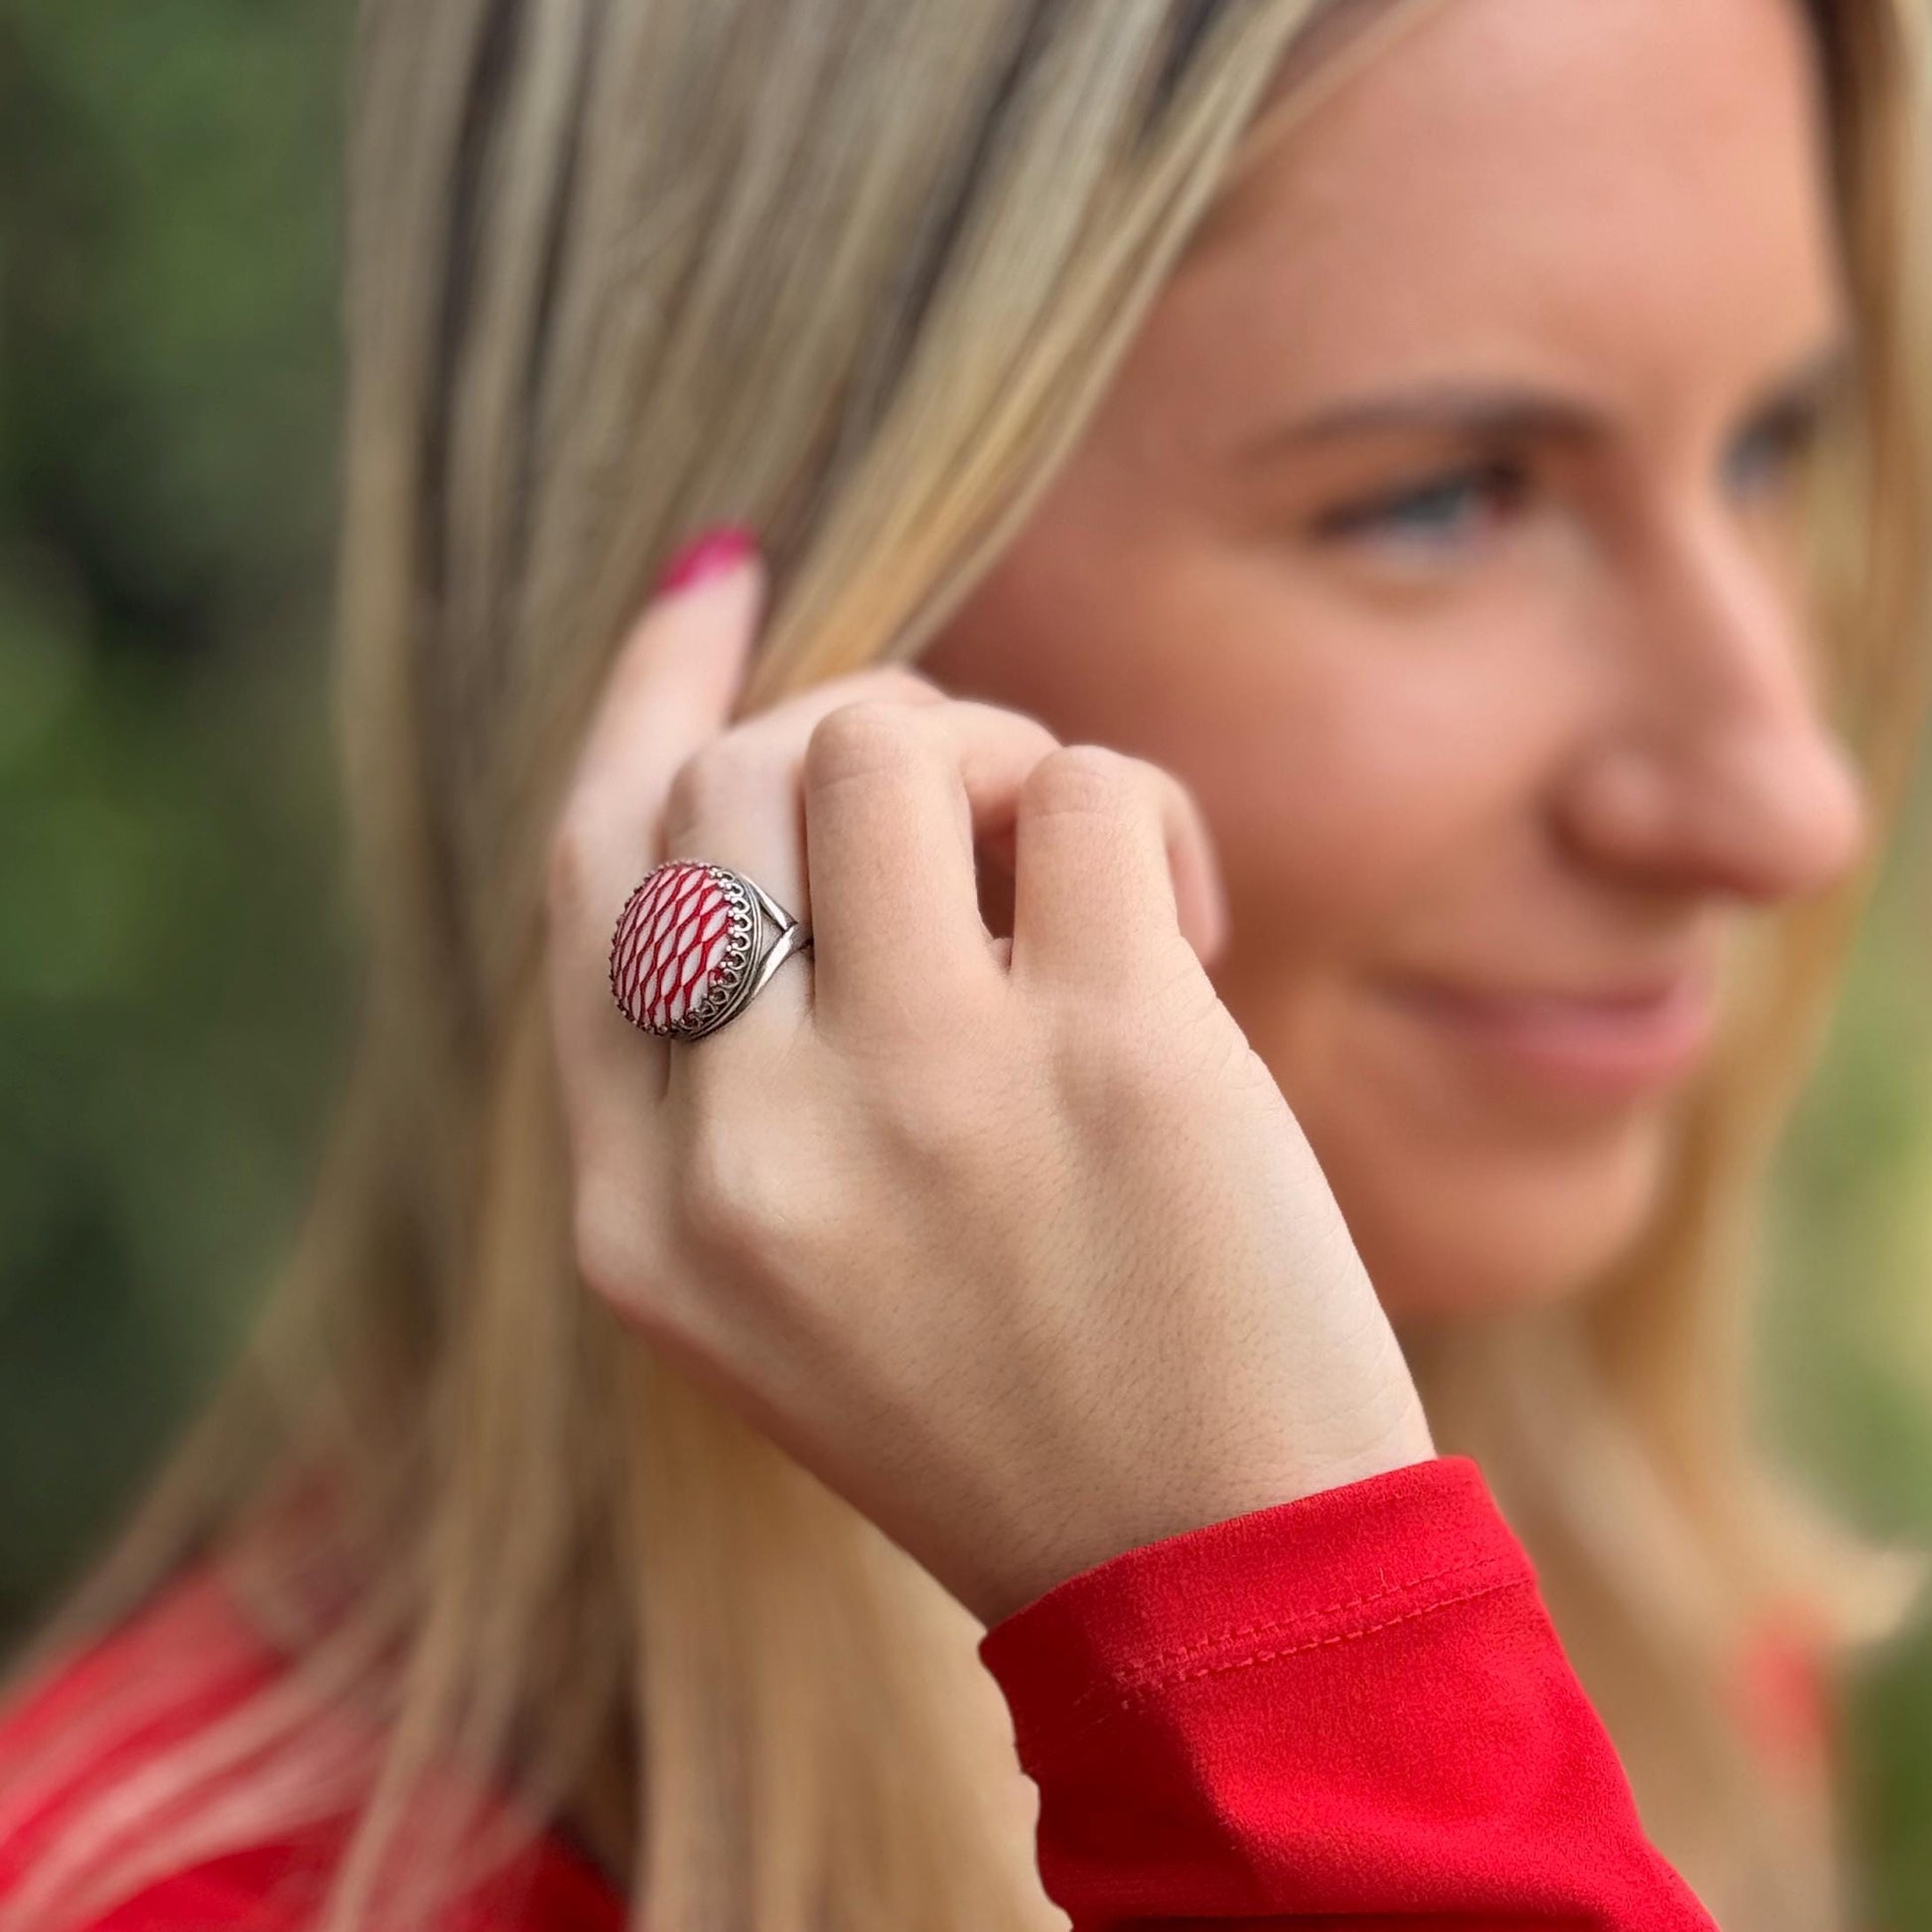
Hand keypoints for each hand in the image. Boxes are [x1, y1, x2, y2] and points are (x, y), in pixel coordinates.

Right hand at [544, 546, 1434, 1627]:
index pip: (585, 873)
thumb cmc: (1016, 1403)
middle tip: (966, 797)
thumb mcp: (787, 1284)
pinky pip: (1087, 788)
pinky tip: (1184, 922)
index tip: (716, 577)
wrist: (1213, 1580)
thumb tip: (778, 780)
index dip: (648, 699)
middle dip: (854, 730)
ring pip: (884, 738)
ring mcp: (923, 1100)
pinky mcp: (1113, 1061)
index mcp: (638, 1218)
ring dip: (991, 748)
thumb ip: (729, 1076)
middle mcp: (745, 1152)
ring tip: (1062, 858)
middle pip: (728, 780)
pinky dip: (1139, 812)